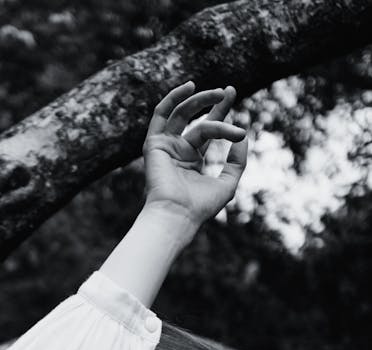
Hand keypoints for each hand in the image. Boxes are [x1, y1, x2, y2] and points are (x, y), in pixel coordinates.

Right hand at [143, 82, 247, 226]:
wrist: (178, 214)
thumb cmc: (201, 206)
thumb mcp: (228, 182)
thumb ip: (237, 161)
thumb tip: (243, 136)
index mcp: (192, 161)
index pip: (207, 130)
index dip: (220, 112)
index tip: (232, 94)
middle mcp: (178, 151)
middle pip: (196, 119)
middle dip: (213, 103)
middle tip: (231, 90)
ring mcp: (165, 147)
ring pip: (183, 115)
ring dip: (201, 101)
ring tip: (220, 93)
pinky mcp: (154, 144)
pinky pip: (160, 115)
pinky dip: (172, 99)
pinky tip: (190, 87)